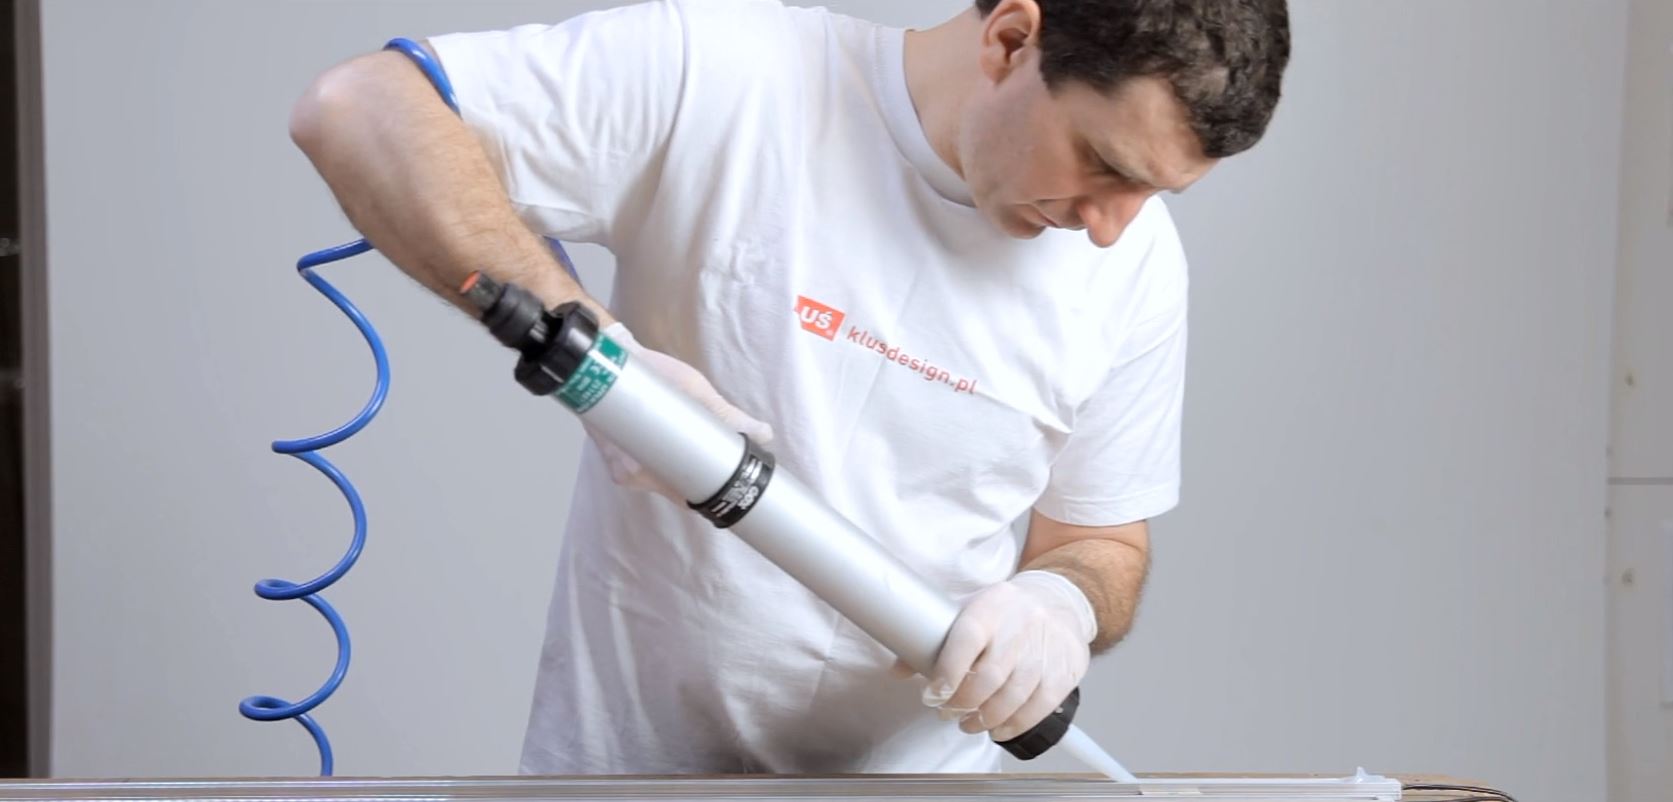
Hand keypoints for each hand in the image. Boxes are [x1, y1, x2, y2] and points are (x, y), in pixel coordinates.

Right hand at [585, 322, 774, 500]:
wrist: (603, 359)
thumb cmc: (649, 373)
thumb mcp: (692, 390)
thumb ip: (726, 415)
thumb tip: (763, 434)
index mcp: (642, 465)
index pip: (683, 496)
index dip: (708, 495)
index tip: (729, 487)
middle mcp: (627, 474)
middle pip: (672, 490)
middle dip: (696, 479)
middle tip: (720, 462)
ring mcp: (619, 469)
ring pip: (659, 480)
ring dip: (679, 468)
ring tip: (698, 450)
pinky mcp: (614, 460)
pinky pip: (645, 468)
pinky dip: (661, 459)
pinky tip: (671, 443)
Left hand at [900, 570, 1094, 741]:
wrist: (1059, 601)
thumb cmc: (1005, 612)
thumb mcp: (971, 610)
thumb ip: (935, 639)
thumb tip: (898, 671)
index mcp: (990, 607)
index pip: (967, 639)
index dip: (947, 671)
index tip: (932, 695)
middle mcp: (1020, 627)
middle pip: (989, 676)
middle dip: (962, 703)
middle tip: (948, 712)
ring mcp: (1045, 649)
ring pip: (1013, 696)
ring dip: (985, 719)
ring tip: (969, 724)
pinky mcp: (1064, 671)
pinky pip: (1038, 707)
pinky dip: (1014, 724)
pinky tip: (997, 729)